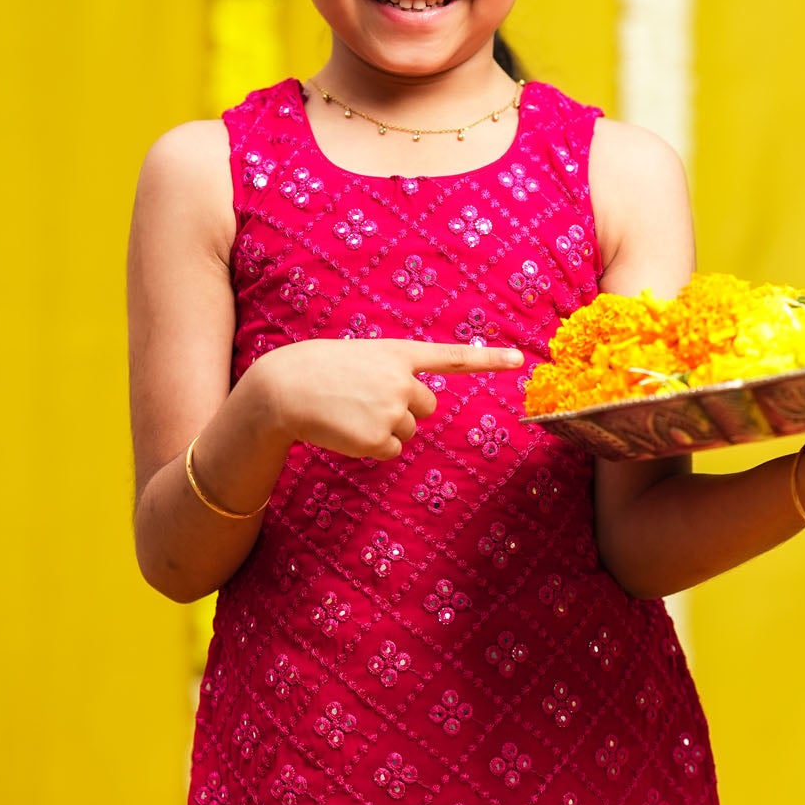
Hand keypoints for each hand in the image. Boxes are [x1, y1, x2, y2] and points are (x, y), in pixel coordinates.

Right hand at [251, 336, 524, 461]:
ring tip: (350, 413)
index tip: (520, 359)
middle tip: (366, 402)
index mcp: (398, 353)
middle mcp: (403, 380)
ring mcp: (393, 410)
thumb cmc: (317, 371)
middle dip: (404, 411)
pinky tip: (346, 430)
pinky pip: (390, 451)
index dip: (489, 359)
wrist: (284, 388)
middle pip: (427, 408)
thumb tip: (409, 411)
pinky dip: (371, 447)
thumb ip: (391, 374)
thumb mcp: (360, 359)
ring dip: (383, 429)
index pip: (452, 357)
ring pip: (407, 432)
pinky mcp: (380, 438)